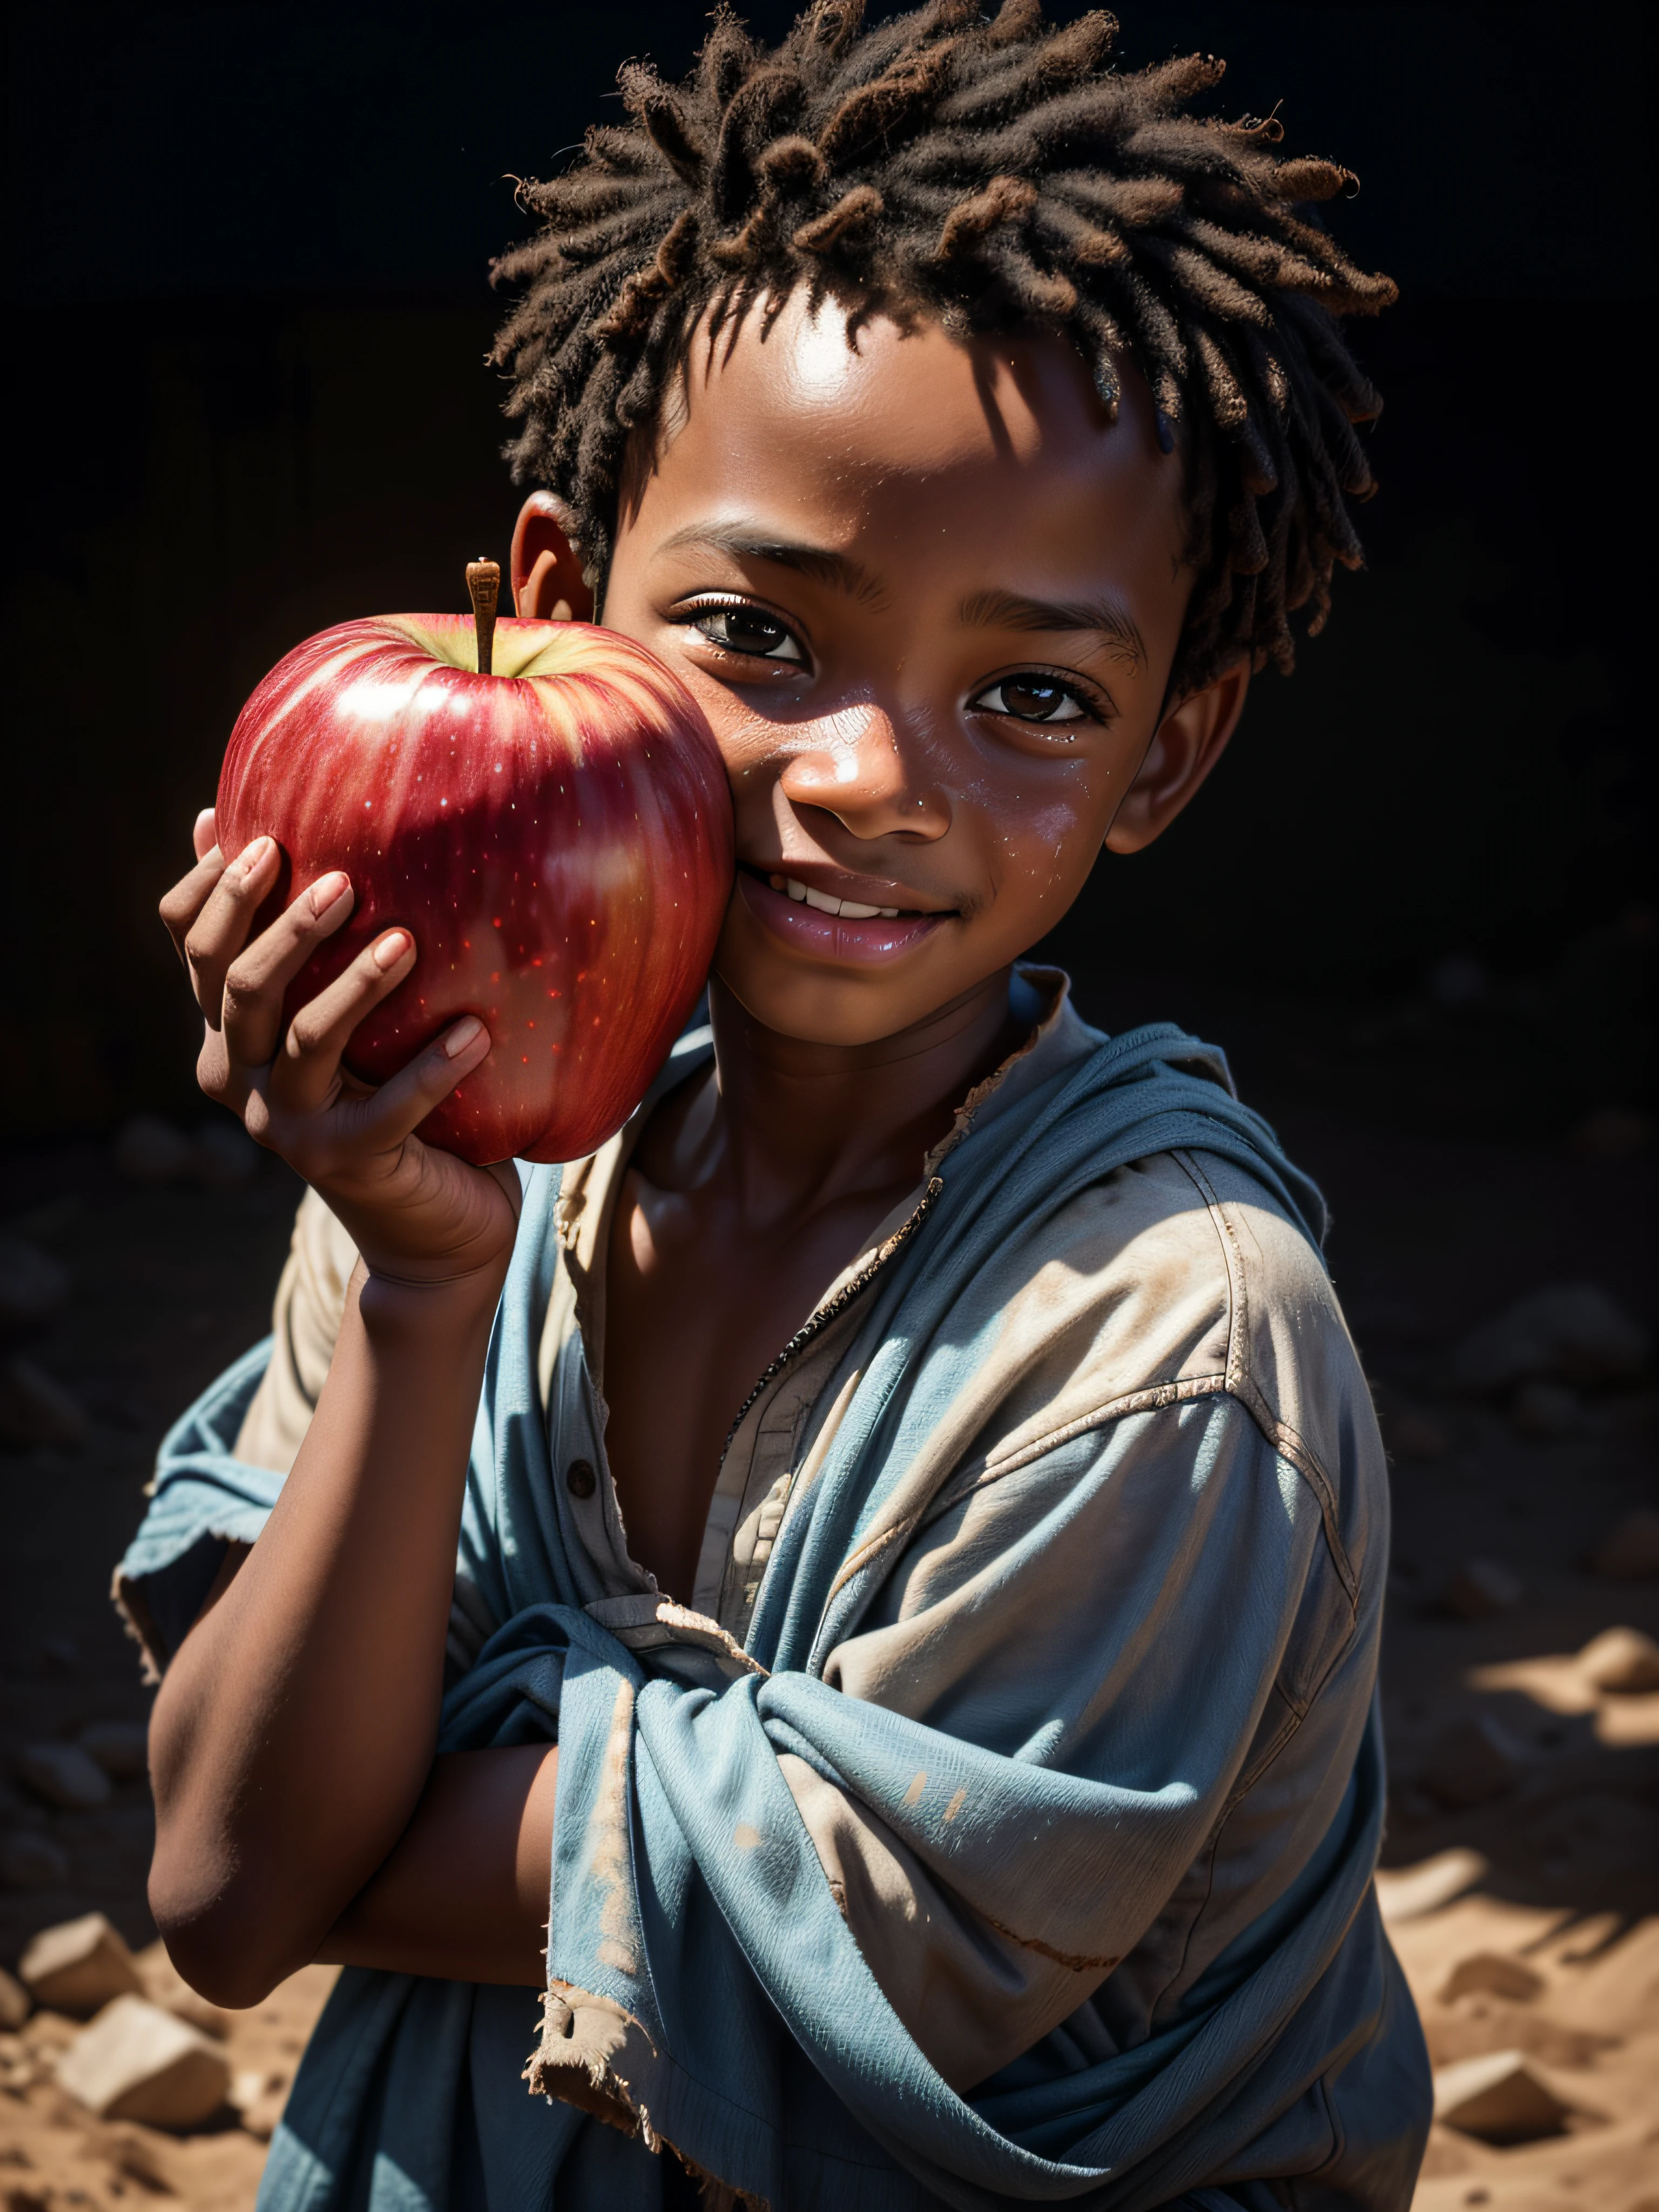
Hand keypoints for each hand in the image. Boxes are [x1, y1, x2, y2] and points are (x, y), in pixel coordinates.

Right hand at [159, 808, 519, 1286]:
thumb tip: (253, 825)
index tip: (263, 839)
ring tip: (407, 943)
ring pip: (305, 1041)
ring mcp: (287, 1127)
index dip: (213, 893)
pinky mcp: (348, 1164)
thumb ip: (309, 947)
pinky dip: (433, 1070)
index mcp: (227, 1029)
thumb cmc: (387, 1092)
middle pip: (241, 987)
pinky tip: (476, 1035)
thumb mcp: (345, 1019)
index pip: (192, 947)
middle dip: (284, 927)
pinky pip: (391, 1110)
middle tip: (343, 881)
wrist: (429, 1226)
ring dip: (356, 986)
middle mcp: (238, 1077)